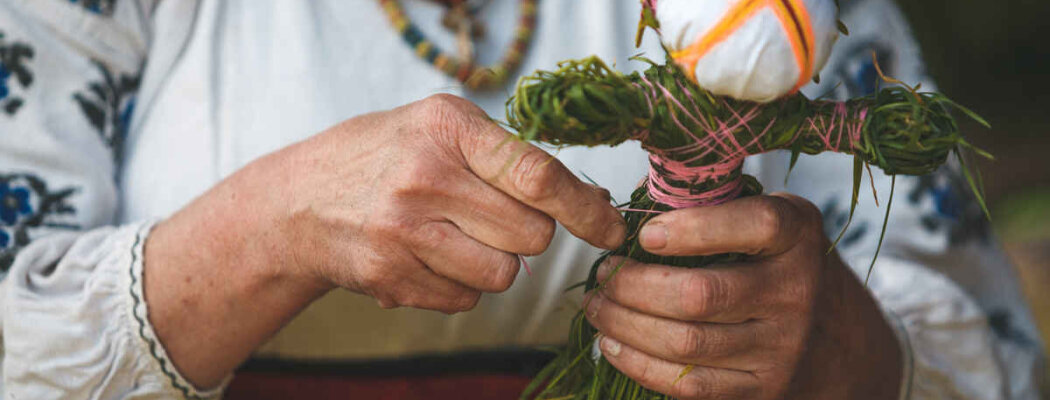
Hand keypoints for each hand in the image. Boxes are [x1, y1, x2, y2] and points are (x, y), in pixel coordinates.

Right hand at [144, 94, 625, 386]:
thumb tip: (590, 199)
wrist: (300, 199)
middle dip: (527, 234)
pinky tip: (428, 257)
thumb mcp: (440, 129)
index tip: (610, 228)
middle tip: (494, 217)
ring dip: (494, 264)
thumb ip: (509, 158)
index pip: (536, 174)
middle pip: (530, 236)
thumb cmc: (387, 156)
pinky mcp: (390, 276)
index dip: (584, 208)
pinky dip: (459, 285)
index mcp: (447, 128)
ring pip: (503, 275)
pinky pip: (465, 299)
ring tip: (456, 237)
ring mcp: (403, 231)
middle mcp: (425, 177)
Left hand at [584, 194, 902, 399]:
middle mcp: (795, 292)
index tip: (645, 233)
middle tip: (603, 274)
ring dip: (624, 323)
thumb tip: (635, 196)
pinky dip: (638, 363)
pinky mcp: (760, 389)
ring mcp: (780, 348)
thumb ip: (711, 202)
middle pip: (700, 295)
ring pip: (686, 343)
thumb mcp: (767, 217)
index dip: (693, 229)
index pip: (755, 227)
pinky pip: (687, 384)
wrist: (836, 337)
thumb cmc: (776, 262)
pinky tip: (612, 343)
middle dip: (633, 285)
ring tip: (597, 305)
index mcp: (797, 236)